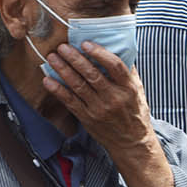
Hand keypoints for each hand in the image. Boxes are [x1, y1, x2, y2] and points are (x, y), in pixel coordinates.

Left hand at [41, 41, 155, 160]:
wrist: (132, 142)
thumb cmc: (135, 114)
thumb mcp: (139, 92)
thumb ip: (129, 73)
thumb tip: (119, 51)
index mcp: (128, 88)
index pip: (115, 66)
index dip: (99, 53)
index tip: (86, 44)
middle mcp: (113, 98)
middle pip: (92, 74)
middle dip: (75, 59)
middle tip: (62, 47)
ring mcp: (99, 109)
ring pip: (78, 86)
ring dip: (63, 70)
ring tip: (52, 58)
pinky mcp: (87, 118)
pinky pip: (70, 102)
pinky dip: (58, 90)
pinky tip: (48, 80)